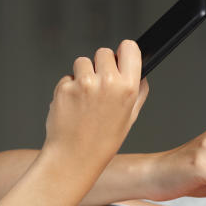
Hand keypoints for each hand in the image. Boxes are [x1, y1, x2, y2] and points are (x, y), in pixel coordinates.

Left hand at [43, 40, 149, 164]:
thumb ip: (138, 92)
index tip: (119, 58)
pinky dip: (68, 88)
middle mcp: (108, 82)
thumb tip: (141, 74)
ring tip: (85, 100)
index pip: (130, 48)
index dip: (123, 52)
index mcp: (128, 88)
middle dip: (100, 65)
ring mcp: (85, 83)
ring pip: (82, 62)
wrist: (74, 157)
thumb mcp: (129, 118)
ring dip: (82, 75)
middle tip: (98, 86)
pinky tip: (73, 106)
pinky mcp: (65, 87)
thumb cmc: (102, 142)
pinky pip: (67, 77)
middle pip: (104, 52)